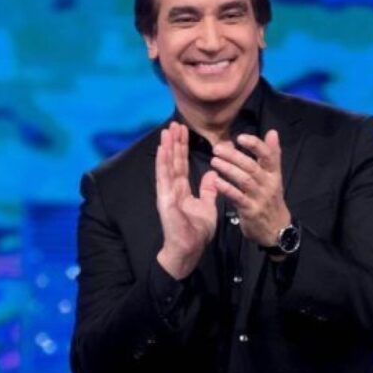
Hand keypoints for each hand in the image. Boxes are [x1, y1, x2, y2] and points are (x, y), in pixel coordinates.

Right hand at [155, 122, 218, 278]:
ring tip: (167, 130)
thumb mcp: (207, 206)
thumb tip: (210, 175)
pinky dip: (162, 162)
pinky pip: (163, 177)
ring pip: (166, 165)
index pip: (181, 164)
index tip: (183, 132)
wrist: (189, 248)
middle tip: (174, 124)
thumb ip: (207, 190)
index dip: (182, 148)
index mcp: (181, 190)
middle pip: (172, 161)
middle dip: (174, 143)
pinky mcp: (164, 198)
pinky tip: (162, 149)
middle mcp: (172, 188)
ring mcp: (166, 192)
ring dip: (166, 147)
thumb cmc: (196, 231)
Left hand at [211, 130, 290, 247]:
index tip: (240, 137)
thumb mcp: (274, 176)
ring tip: (214, 161)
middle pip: (252, 166)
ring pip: (244, 180)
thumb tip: (272, 132)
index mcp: (274, 173)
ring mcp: (260, 198)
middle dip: (234, 156)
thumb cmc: (270, 199)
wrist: (276, 229)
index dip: (255, 145)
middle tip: (217, 149)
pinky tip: (215, 181)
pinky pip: (238, 197)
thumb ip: (272, 155)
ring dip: (228, 169)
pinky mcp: (251, 210)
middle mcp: (268, 184)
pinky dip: (227, 188)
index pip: (268, 155)